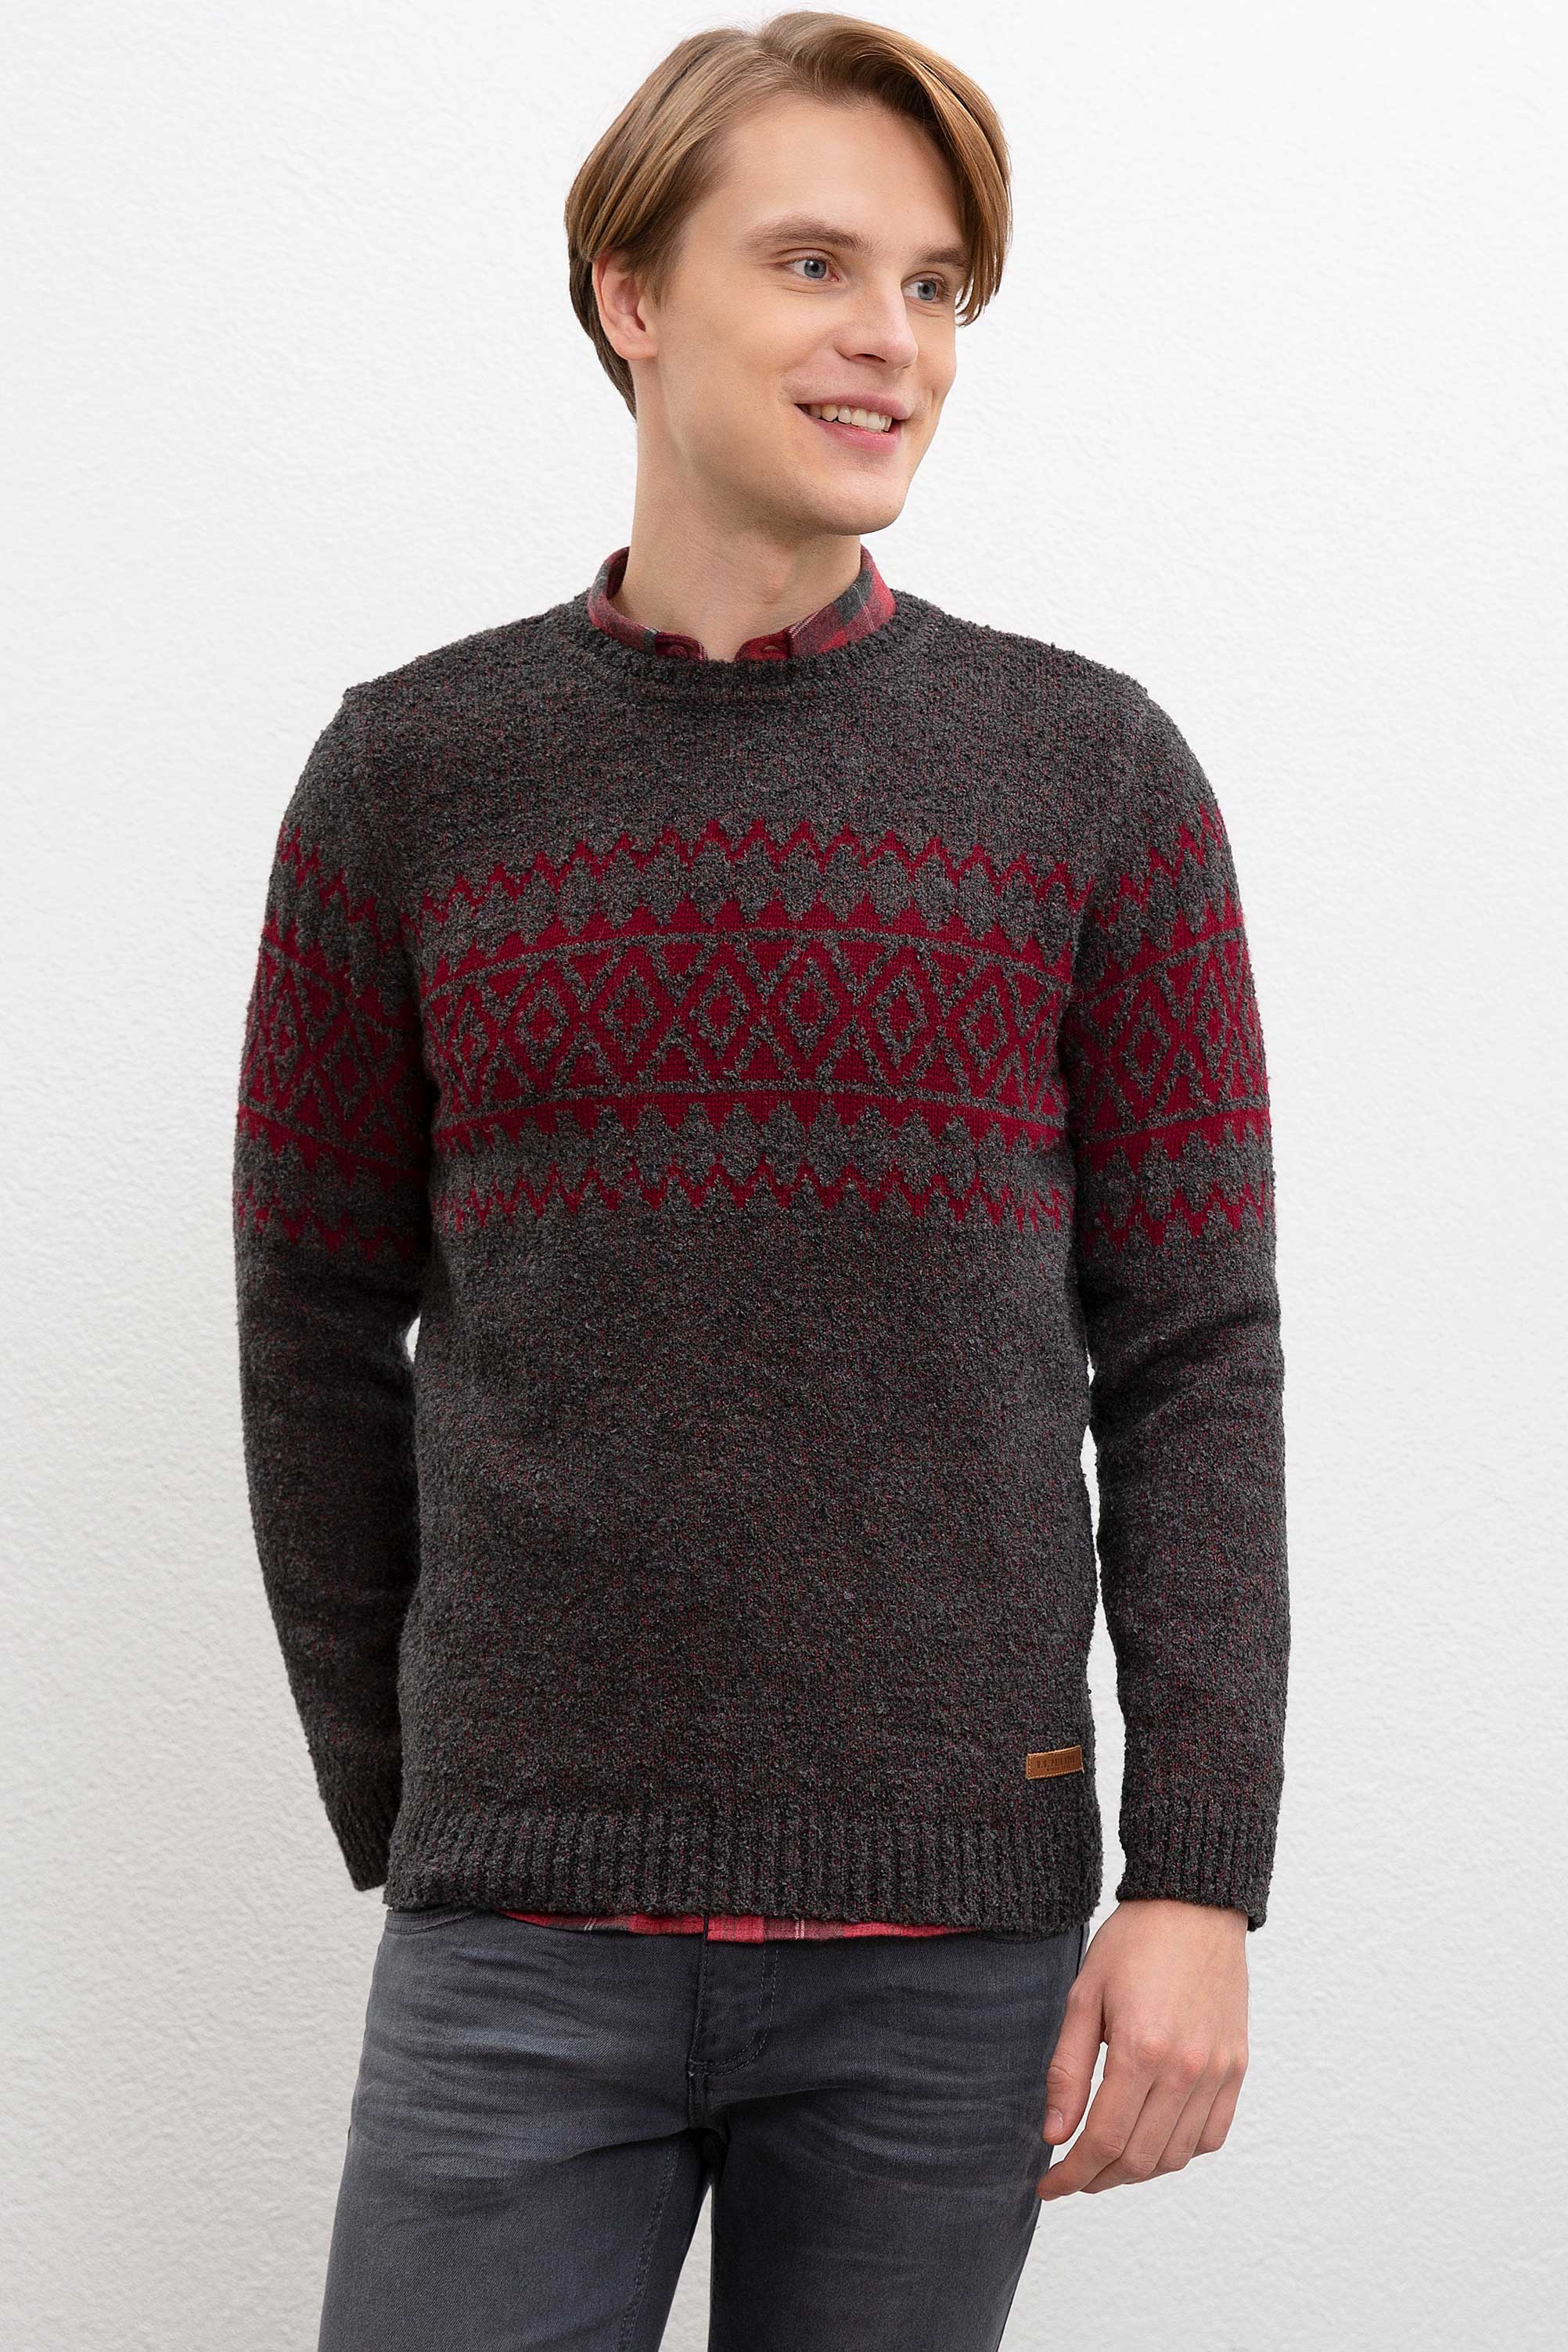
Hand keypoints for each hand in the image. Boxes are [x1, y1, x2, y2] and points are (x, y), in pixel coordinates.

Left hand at [1036, 1897, 1249, 2198]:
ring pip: (1177, 2156)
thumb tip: (1055, 2135)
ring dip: (1137, 2170)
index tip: (1047, 2186)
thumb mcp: (1084, 1996)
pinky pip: (1212, 2136)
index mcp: (1142, 2049)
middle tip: (1071, 2175)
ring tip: (1107, 2160)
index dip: (1071, 2174)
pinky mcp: (1237, 2067)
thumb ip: (1068, 2071)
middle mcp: (1186, 2069)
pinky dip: (1180, 2151)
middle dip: (1098, 2178)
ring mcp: (1218, 2072)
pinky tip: (1153, 2139)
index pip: (1103, 2140)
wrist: (1193, 1906)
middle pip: (1139, 2158)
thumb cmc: (1133, 1943)